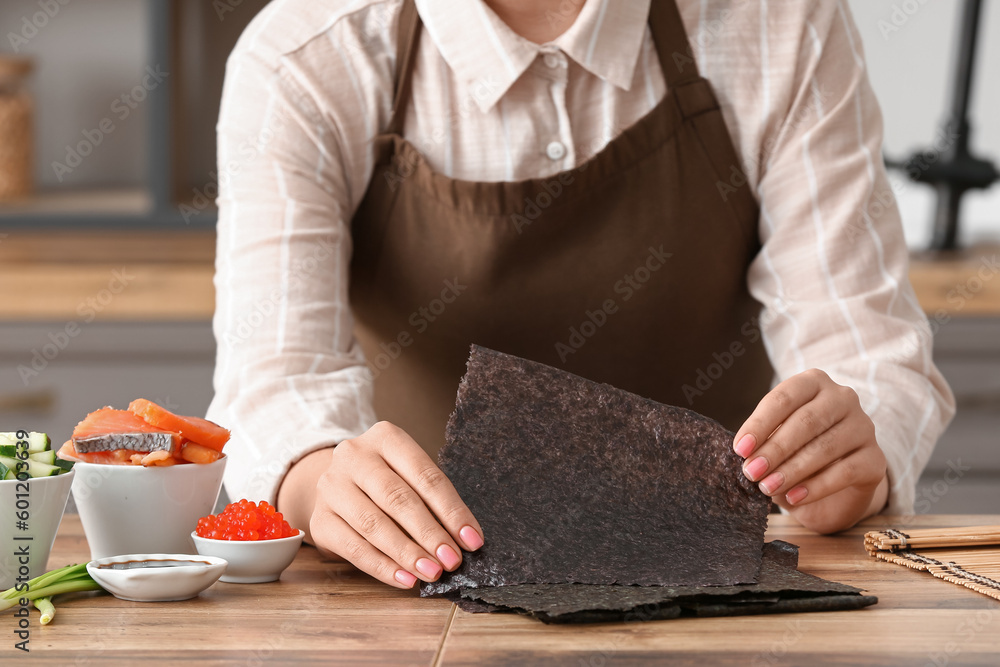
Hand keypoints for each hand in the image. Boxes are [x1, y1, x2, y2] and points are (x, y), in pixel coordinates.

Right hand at [308, 422, 483, 588]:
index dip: (451, 510)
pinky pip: (353, 548)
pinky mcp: (319, 520)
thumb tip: (464, 541)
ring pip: (373, 524)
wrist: (338, 485)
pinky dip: (382, 567)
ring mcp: (331, 487)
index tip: (472, 540)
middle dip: (430, 533)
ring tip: (431, 572)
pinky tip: (405, 579)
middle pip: (398, 498)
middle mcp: (353, 456)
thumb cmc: (387, 481)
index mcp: (385, 437)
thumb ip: (432, 501)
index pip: (425, 475)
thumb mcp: (408, 475)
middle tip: (452, 560)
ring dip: (407, 553)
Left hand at [732, 369, 888, 533]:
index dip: (759, 424)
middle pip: (806, 421)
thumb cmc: (797, 452)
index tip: (740, 449)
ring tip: (767, 487)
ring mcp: (864, 427)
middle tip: (751, 472)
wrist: (836, 485)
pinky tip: (793, 497)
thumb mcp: (776, 443)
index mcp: (813, 383)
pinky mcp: (875, 458)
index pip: (784, 398)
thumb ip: (764, 442)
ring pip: (826, 447)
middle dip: (775, 449)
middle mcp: (843, 398)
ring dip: (792, 470)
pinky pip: (845, 471)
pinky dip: (815, 486)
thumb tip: (746, 455)